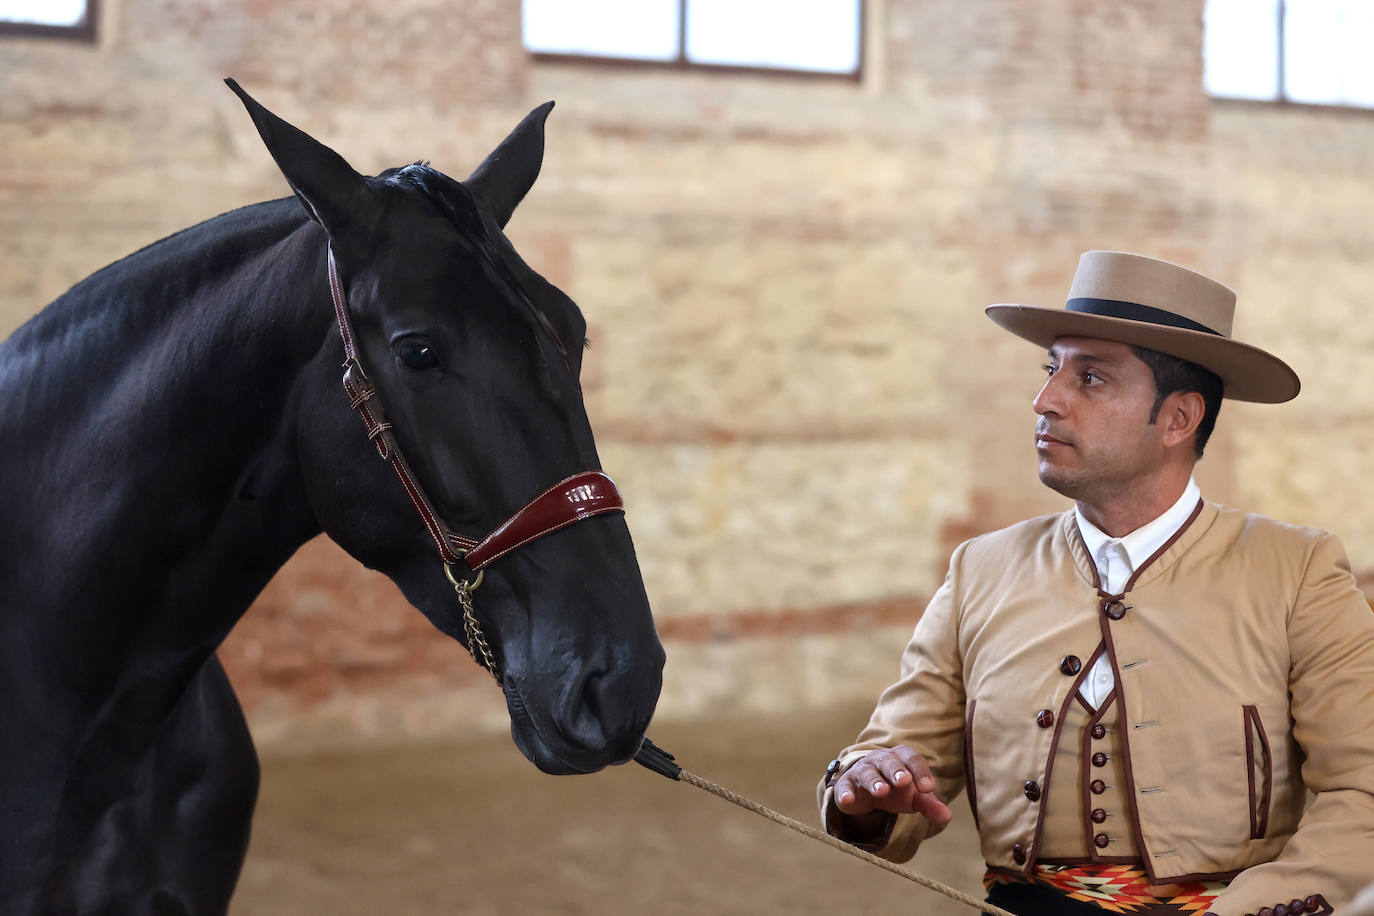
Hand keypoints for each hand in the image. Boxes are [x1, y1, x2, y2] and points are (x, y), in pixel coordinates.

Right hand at [831, 745, 951, 826]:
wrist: (867, 790)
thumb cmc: (896, 790)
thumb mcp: (914, 797)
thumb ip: (929, 804)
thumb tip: (947, 816)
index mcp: (901, 759)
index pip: (912, 760)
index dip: (920, 772)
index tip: (928, 788)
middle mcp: (881, 760)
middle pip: (889, 762)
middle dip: (896, 770)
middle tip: (904, 781)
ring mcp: (862, 771)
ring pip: (867, 772)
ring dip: (874, 781)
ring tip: (882, 791)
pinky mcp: (846, 785)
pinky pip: (845, 787)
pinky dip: (845, 793)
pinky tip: (848, 800)